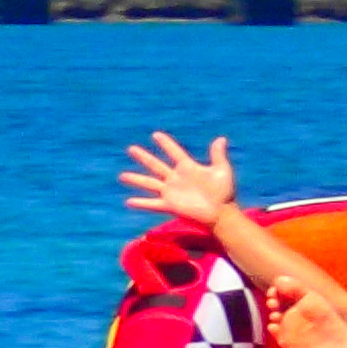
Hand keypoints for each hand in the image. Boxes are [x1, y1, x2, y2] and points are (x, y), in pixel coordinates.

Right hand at [120, 131, 238, 228]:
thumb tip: (221, 139)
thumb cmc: (224, 192)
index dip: (166, 144)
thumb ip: (217, 155)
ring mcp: (171, 192)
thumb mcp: (222, 170)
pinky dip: (141, 203)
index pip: (174, 152)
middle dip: (144, 157)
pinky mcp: (170, 205)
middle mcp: (176, 178)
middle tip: (131, 149)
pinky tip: (129, 201)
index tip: (156, 135)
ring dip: (136, 179)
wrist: (222, 213)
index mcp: (188, 168)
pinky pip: (153, 203)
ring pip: (150, 183)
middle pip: (156, 165)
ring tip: (122, 176)